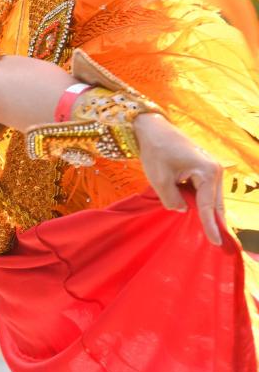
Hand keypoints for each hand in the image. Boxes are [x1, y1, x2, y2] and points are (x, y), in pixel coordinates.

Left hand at [134, 113, 224, 245]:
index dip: (210, 226)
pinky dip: (202, 201)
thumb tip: (183, 210)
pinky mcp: (204, 167)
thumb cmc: (155, 151)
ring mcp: (211, 167)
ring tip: (211, 232)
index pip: (207, 205)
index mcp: (207, 171)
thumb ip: (172, 201)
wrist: (153, 128)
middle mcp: (215, 169)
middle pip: (215, 202)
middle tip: (218, 243)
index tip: (216, 243)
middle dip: (215, 221)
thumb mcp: (160, 180)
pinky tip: (200, 214)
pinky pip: (205, 190)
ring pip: (211, 197)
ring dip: (208, 211)